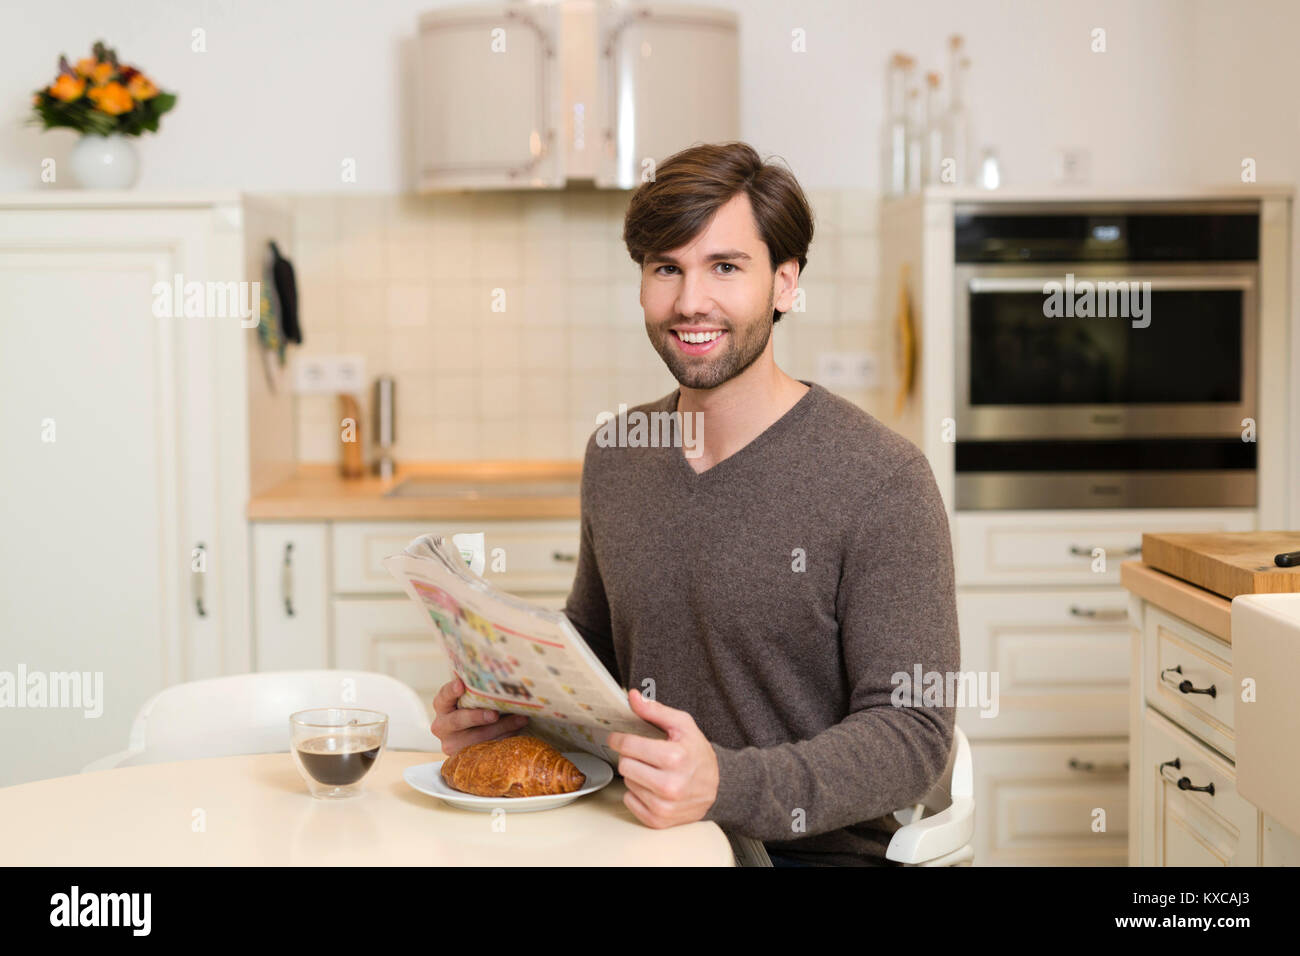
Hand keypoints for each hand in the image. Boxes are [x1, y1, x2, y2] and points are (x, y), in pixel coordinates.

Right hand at [430, 677, 528, 756]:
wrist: (468, 733)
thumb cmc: (472, 706)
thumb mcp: (469, 697)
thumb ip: (476, 687)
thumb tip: (498, 672)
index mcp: (442, 706)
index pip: (443, 697)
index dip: (451, 691)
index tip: (461, 684)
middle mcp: (442, 726)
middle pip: (458, 721)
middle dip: (477, 717)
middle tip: (494, 714)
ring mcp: (452, 744)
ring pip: (476, 738)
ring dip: (501, 728)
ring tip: (521, 719)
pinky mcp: (465, 756)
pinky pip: (486, 749)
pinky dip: (504, 739)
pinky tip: (519, 730)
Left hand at [606, 688, 718, 828]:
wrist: (718, 788)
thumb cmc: (698, 754)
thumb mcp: (683, 725)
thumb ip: (655, 710)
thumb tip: (632, 697)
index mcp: (674, 757)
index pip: (629, 746)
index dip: (619, 739)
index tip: (617, 738)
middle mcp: (669, 785)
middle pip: (625, 765)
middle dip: (631, 757)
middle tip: (643, 755)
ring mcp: (663, 805)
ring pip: (627, 783)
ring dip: (636, 775)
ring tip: (653, 771)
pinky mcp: (658, 820)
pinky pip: (629, 801)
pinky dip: (637, 793)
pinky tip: (653, 788)